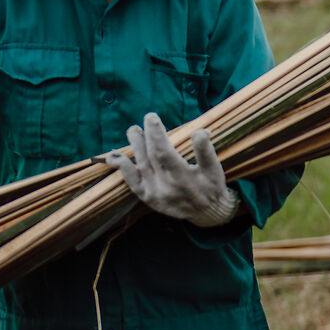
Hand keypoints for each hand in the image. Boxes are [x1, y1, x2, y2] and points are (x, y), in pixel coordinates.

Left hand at [109, 112, 237, 227]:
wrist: (206, 213)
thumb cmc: (211, 186)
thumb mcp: (215, 170)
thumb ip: (206, 151)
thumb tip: (200, 132)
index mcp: (185, 179)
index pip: (165, 153)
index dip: (156, 134)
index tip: (152, 117)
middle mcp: (168, 187)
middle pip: (152, 155)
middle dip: (148, 133)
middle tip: (149, 117)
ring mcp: (156, 193)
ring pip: (142, 163)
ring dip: (135, 144)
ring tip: (134, 130)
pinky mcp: (148, 197)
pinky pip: (132, 181)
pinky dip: (122, 167)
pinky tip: (114, 156)